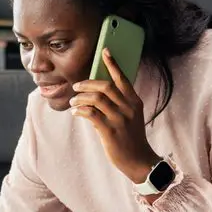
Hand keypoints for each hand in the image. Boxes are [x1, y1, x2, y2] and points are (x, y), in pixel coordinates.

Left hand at [71, 49, 160, 183]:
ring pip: (96, 99)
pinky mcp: (110, 131)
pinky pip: (91, 114)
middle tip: (76, 86)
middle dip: (87, 83)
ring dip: (80, 98)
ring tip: (73, 102)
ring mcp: (120, 119)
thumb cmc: (131, 137)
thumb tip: (96, 94)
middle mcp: (128, 108)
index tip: (105, 51)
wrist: (138, 160)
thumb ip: (119, 104)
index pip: (123, 78)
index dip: (113, 64)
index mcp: (135, 101)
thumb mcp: (131, 116)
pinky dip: (80, 111)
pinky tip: (75, 113)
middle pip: (106, 86)